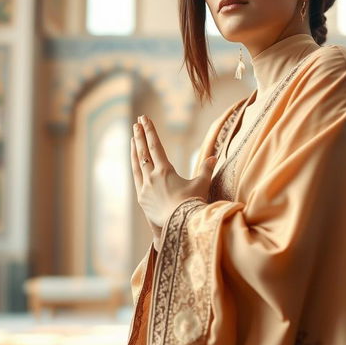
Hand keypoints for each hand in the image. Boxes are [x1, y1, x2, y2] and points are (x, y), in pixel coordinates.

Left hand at [130, 115, 216, 247]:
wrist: (180, 225)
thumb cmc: (193, 204)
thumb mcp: (201, 185)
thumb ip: (206, 170)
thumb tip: (213, 157)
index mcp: (165, 170)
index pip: (155, 146)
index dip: (150, 131)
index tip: (145, 119)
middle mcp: (152, 177)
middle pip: (143, 152)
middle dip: (140, 135)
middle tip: (137, 122)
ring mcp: (145, 188)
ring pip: (137, 164)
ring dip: (134, 150)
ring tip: (132, 138)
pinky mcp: (142, 199)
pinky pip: (136, 179)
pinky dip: (135, 168)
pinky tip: (135, 164)